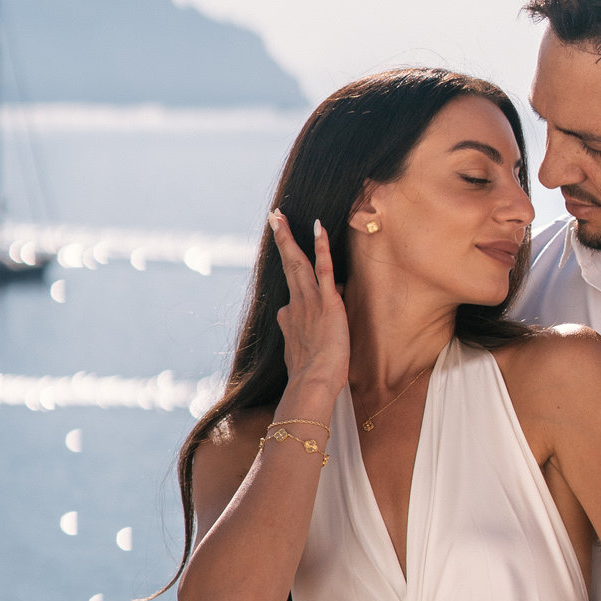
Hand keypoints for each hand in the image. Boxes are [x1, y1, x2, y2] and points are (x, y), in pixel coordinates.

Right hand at [269, 211, 349, 397]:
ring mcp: (309, 302)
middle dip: (281, 240)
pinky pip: (323, 269)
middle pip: (287, 266)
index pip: (295, 296)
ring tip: (280, 216)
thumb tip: (309, 334)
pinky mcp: (327, 302)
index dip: (300, 291)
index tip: (294, 275)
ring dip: (289, 237)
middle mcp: (295, 306)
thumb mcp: (302, 357)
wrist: (313, 384)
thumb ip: (304, 341)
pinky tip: (319, 227)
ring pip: (298, 262)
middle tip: (274, 217)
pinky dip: (320, 247)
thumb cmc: (311, 379)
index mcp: (289, 319)